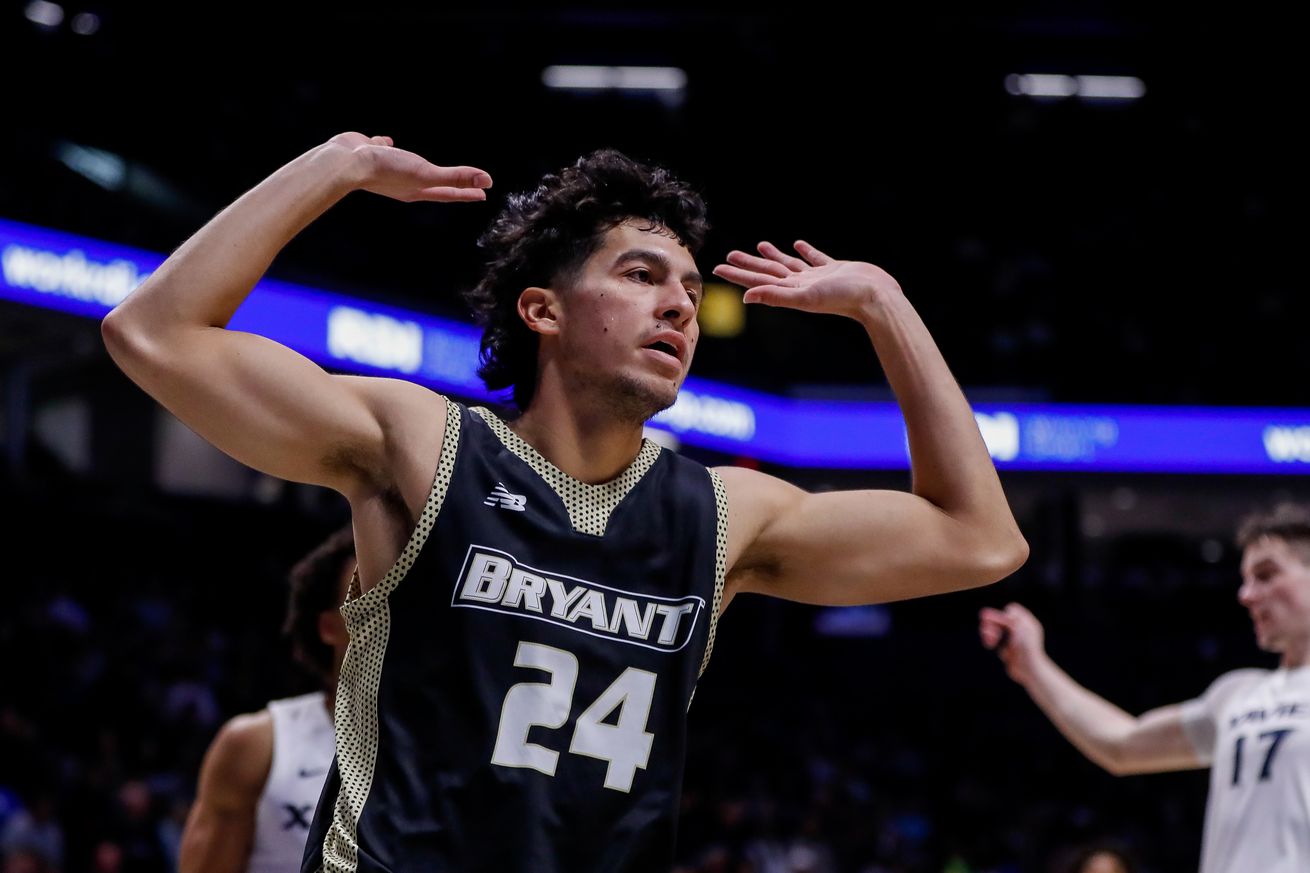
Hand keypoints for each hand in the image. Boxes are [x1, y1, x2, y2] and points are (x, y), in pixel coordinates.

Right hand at [328, 132, 492, 202]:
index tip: (483, 194)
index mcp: (416, 190)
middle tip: (464, 183)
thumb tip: (486, 181)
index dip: (467, 193)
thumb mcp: (425, 173)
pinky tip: (388, 141)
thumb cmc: (385, 170)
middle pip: (431, 182)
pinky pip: (383, 148)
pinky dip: (387, 145)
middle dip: (449, 183)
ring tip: (424, 163)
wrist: (345, 162)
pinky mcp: (371, 152)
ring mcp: (385, 168)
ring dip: (416, 165)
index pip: (448, 192)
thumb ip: (455, 176)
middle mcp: (402, 182)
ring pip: (406, 166)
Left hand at [710, 240, 901, 319]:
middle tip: (730, 255)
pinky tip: (799, 244)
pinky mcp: (834, 269)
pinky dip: (805, 251)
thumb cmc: (842, 298)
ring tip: (760, 246)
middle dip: (749, 264)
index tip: (717, 268)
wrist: (875, 296)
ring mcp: (817, 277)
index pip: (757, 280)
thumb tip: (746, 296)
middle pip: (768, 272)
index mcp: (791, 291)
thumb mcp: (805, 297)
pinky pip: (815, 258)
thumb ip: (775, 296)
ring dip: (774, 257)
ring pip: (790, 264)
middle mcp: (800, 285)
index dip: (737, 274)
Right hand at [979, 602, 1046, 685]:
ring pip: (996, 628)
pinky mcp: (1008, 649)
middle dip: (992, 624)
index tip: (1001, 625)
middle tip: (986, 632)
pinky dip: (990, 641)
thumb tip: (985, 613)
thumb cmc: (1028, 650)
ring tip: (987, 640)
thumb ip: (1002, 619)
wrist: (1030, 672)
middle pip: (1001, 618)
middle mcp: (1021, 630)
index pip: (1012, 610)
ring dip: (988, 632)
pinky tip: (990, 645)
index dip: (1003, 614)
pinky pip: (995, 640)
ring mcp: (1014, 639)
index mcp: (1028, 623)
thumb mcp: (1017, 630)